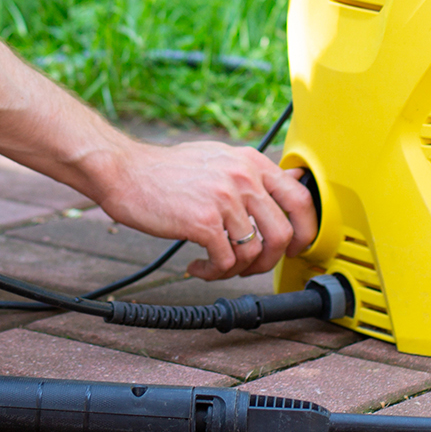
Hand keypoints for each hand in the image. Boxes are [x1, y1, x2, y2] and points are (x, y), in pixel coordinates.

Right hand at [94, 141, 316, 280]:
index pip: (300, 198)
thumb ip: (256, 173)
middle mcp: (243, 177)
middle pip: (282, 233)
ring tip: (217, 266)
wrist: (125, 172)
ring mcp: (224, 199)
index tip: (293, 247)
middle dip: (270, 260)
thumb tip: (295, 178)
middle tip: (251, 266)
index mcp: (251, 162)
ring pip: (254, 252)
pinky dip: (214, 273)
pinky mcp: (203, 221)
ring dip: (238, 270)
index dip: (305, 230)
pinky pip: (225, 262)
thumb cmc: (167, 170)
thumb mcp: (220, 159)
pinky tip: (199, 267)